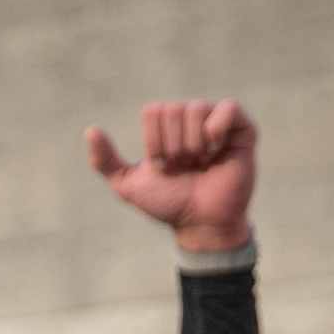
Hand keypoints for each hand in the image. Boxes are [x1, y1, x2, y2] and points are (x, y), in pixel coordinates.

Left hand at [86, 100, 255, 250]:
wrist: (200, 224)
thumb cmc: (168, 204)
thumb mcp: (128, 186)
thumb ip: (105, 161)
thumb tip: (91, 130)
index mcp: (167, 126)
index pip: (153, 111)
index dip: (153, 142)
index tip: (163, 166)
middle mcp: (191, 119)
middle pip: (172, 109)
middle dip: (172, 146)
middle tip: (184, 167)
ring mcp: (218, 122)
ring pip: (195, 109)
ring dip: (192, 145)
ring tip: (200, 163)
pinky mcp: (243, 129)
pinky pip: (228, 108)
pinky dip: (216, 130)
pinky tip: (215, 152)